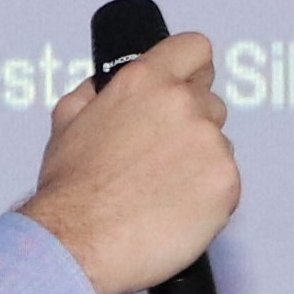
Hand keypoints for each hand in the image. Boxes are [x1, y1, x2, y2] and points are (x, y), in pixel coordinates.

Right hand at [18, 31, 239, 293]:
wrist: (78, 244)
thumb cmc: (71, 193)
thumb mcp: (67, 122)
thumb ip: (96, 92)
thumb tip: (107, 85)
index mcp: (145, 81)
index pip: (194, 49)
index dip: (192, 69)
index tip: (191, 82)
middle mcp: (182, 104)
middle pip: (209, 101)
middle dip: (190, 125)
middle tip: (160, 158)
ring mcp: (209, 143)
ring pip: (219, 145)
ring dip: (199, 163)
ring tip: (160, 191)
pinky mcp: (226, 182)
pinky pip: (226, 182)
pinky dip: (207, 196)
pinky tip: (174, 210)